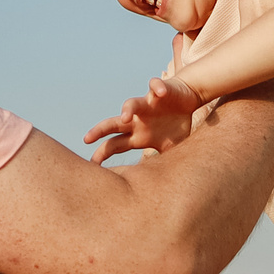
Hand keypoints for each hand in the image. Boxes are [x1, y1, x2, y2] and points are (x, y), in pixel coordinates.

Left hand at [83, 77, 203, 164]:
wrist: (187, 99)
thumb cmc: (176, 125)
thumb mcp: (170, 148)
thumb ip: (163, 163)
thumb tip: (159, 187)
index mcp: (138, 135)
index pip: (115, 146)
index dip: (103, 154)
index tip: (92, 165)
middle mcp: (138, 120)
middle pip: (113, 125)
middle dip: (99, 131)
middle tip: (86, 139)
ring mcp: (147, 104)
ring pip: (131, 103)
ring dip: (127, 109)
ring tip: (125, 117)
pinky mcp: (160, 91)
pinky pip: (156, 86)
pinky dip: (158, 88)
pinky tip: (161, 93)